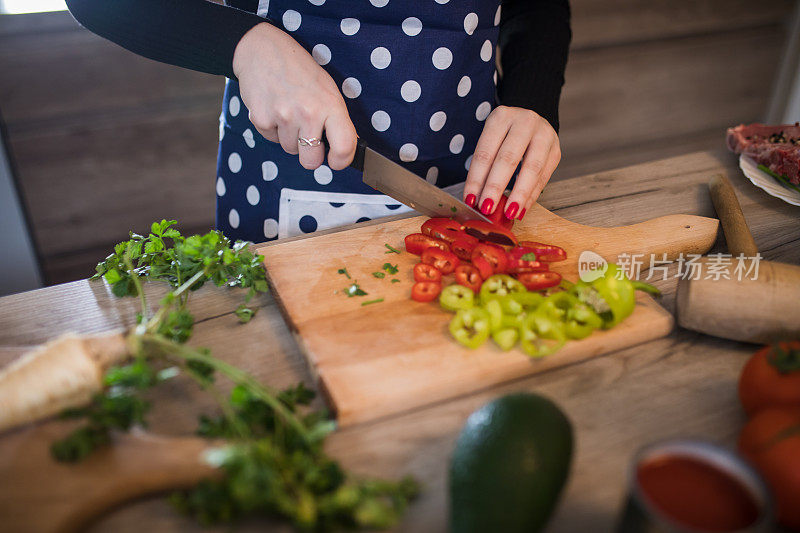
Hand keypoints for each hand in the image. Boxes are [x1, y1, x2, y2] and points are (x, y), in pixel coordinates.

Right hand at [232, 23, 356, 169]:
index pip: (344, 147)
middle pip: (312, 161)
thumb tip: (345, 147)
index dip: (341, 161)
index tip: (336, 160)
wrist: (262, 50)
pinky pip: (272, 140)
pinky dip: (274, 129)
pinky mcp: (261, 120)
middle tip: (307, 135)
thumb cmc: (299, 70)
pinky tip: (275, 108)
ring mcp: (284, 117)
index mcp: (330, 105)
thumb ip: (336, 118)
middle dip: (310, 154)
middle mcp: (308, 113)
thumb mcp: (327, 89)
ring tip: (289, 111)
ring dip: (290, 137)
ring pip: (290, 150)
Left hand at [463, 106, 560, 220]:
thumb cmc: (504, 135)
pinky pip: (543, 177)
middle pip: (508, 158)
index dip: (477, 178)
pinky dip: (531, 196)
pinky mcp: (556, 151)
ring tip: (509, 213)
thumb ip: (485, 166)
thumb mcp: (491, 140)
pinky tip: (521, 209)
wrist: (530, 122)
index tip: (470, 200)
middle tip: (487, 208)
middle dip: (496, 187)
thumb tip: (477, 200)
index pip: (485, 152)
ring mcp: (544, 135)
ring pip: (532, 168)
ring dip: (519, 194)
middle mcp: (525, 122)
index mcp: (502, 117)